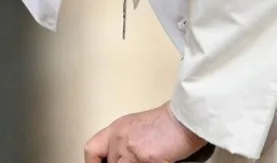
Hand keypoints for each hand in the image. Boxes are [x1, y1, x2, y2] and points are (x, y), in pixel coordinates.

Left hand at [83, 102, 205, 162]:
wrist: (185, 118)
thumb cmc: (169, 121)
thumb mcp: (138, 127)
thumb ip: (126, 141)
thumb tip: (123, 157)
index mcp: (116, 129)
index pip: (91, 150)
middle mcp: (118, 138)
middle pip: (109, 162)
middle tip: (132, 162)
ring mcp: (130, 150)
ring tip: (148, 160)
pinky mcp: (145, 159)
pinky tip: (157, 162)